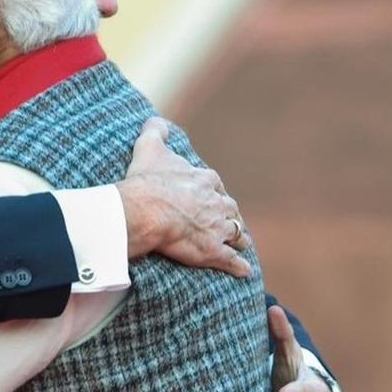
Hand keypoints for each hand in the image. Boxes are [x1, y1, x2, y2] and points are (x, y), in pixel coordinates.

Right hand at [117, 117, 252, 277]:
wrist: (147, 210)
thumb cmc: (148, 181)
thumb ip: (155, 132)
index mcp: (205, 181)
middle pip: (231, 210)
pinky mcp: (213, 252)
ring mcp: (217, 229)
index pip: (216, 186)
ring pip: (236, 234)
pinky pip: (232, 261)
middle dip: (231, 215)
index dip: (214, 192)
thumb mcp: (149, 148)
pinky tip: (245, 271)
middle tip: (228, 221)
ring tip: (241, 244)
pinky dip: (239, 266)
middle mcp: (217, 204)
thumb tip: (156, 120)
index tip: (212, 196)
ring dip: (239, 239)